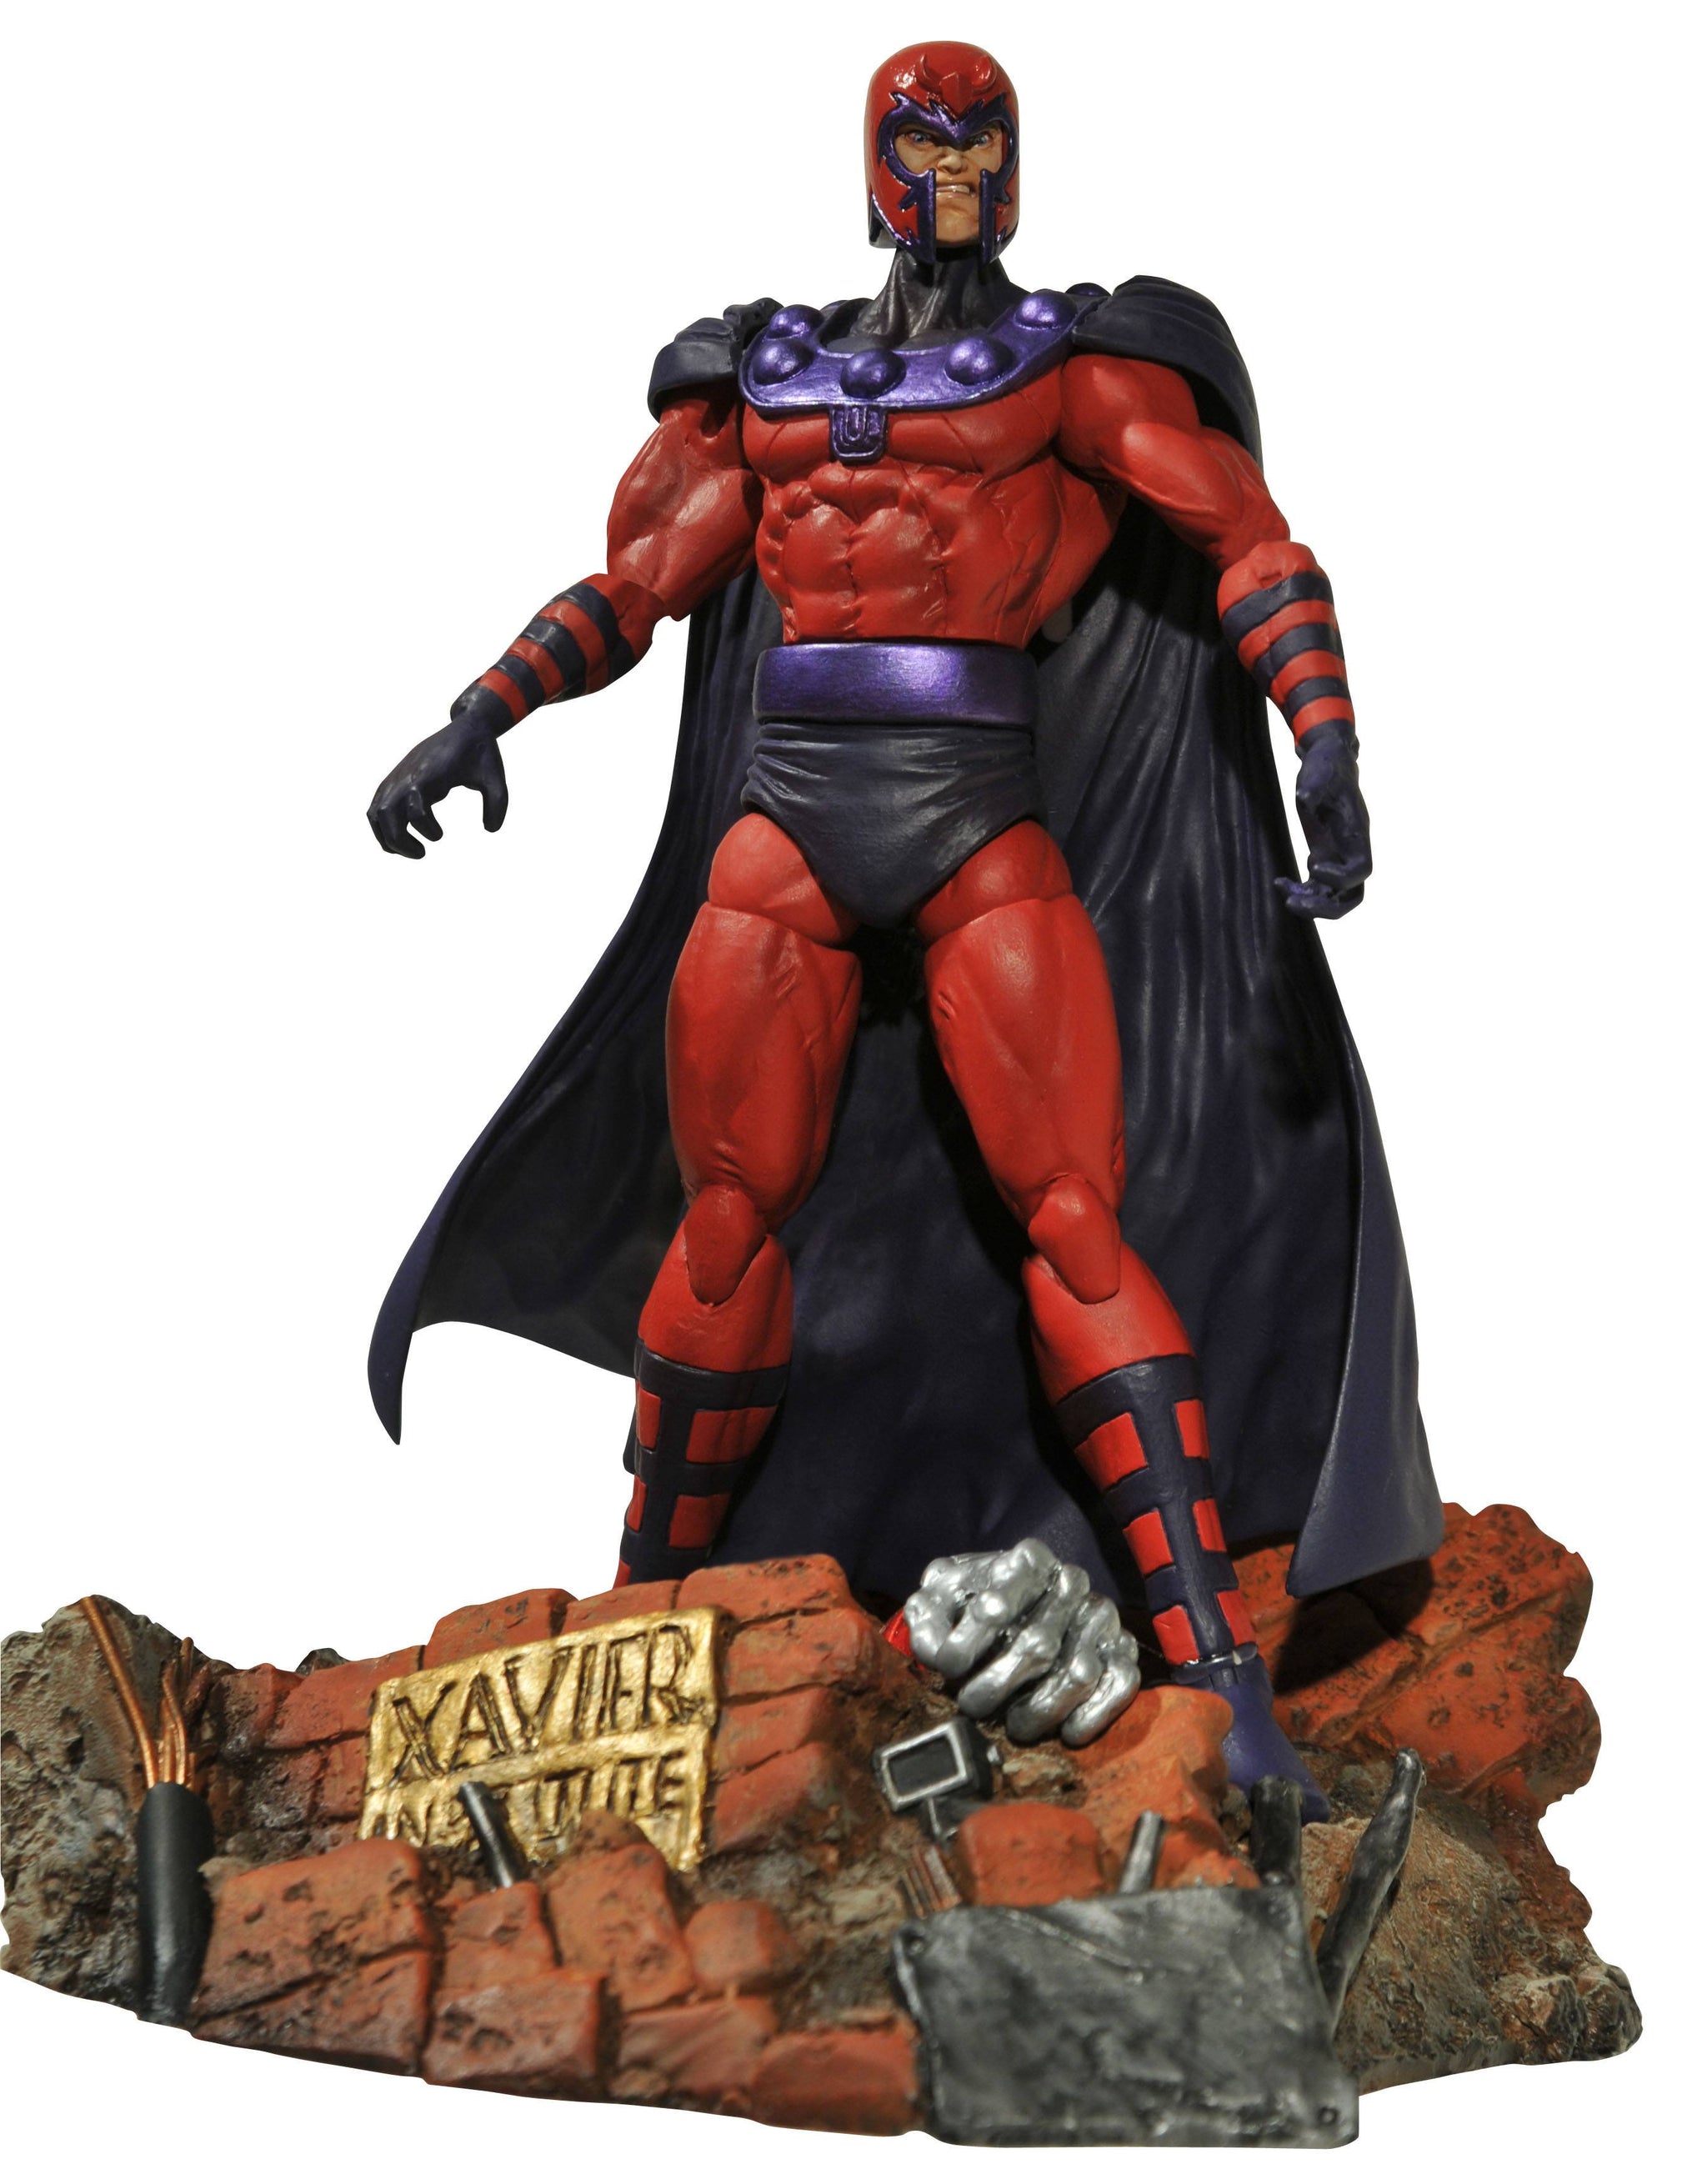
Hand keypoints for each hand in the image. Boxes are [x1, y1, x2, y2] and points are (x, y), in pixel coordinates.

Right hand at [367, 715, 508, 858]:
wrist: (465, 728)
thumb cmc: (480, 755)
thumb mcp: (495, 779)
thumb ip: (497, 805)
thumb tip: (490, 830)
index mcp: (430, 774)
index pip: (415, 809)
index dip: (427, 829)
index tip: (442, 836)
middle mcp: (408, 776)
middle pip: (387, 814)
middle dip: (400, 842)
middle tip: (422, 854)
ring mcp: (397, 777)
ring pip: (376, 813)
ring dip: (387, 837)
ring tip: (409, 850)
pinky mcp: (394, 780)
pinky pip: (376, 807)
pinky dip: (381, 827)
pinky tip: (399, 840)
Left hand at [903, 1538, 1141, 1746]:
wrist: (1017, 1604)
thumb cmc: (972, 1601)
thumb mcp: (940, 1595)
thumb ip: (928, 1618)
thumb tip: (937, 1653)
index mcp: (1025, 1560)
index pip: (996, 1606)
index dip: (971, 1643)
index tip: (950, 1667)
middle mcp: (1069, 1581)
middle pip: (1036, 1649)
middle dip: (997, 1687)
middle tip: (973, 1705)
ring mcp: (1099, 1615)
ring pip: (1079, 1672)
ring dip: (1039, 1710)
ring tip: (1012, 1724)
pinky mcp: (1121, 1646)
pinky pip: (1121, 1684)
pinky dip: (1093, 1715)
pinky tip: (1066, 1733)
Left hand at [1276, 719, 1369, 919]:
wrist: (1327, 763)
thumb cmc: (1326, 767)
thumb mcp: (1318, 773)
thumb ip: (1314, 787)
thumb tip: (1304, 797)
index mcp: (1357, 834)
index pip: (1361, 870)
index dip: (1340, 878)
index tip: (1310, 866)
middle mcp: (1350, 851)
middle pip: (1351, 896)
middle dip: (1325, 907)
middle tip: (1292, 903)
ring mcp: (1338, 857)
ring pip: (1335, 897)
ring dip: (1312, 904)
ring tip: (1284, 895)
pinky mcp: (1323, 857)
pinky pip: (1317, 888)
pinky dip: (1300, 891)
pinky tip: (1279, 883)